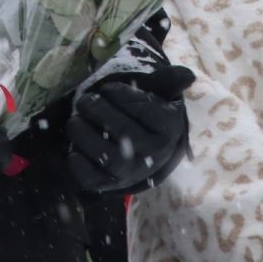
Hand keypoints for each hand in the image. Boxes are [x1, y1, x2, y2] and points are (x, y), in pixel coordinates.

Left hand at [68, 64, 195, 194]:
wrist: (142, 156)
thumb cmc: (146, 117)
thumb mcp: (159, 96)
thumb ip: (169, 81)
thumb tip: (189, 76)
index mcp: (169, 129)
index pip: (143, 108)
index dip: (120, 94)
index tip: (107, 89)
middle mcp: (154, 155)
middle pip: (124, 130)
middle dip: (98, 110)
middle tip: (85, 100)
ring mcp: (132, 173)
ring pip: (107, 156)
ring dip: (84, 134)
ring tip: (75, 119)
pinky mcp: (110, 186)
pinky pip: (92, 179)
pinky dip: (78, 165)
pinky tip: (73, 149)